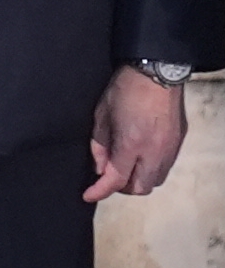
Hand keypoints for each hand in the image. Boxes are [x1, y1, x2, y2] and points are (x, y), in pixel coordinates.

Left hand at [87, 66, 186, 203]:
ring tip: (125, 166)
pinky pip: (165, 166)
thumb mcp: (101, 116)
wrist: (157, 72)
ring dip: (138, 179)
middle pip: (140, 187)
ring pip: (156, 180)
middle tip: (109, 176)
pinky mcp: (179, 141)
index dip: (100, 191)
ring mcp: (171, 147)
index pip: (116, 180)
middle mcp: (155, 151)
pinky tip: (140, 156)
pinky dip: (151, 168)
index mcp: (132, 144)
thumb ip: (99, 146)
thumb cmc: (125, 90)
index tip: (88, 195)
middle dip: (122, 187)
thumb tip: (100, 168)